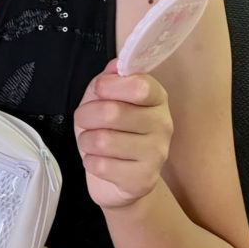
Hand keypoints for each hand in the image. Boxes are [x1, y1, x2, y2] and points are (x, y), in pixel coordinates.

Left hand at [73, 59, 172, 209]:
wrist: (118, 178)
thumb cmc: (110, 130)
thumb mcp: (104, 97)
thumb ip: (109, 79)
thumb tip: (115, 67)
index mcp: (157, 97)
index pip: (138, 85)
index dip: (109, 86)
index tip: (98, 90)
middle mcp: (163, 124)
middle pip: (113, 112)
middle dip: (86, 115)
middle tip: (85, 120)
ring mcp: (157, 154)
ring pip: (103, 140)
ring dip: (86, 140)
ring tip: (91, 142)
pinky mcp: (144, 180)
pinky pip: (101, 166)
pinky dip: (90, 162)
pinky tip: (99, 162)